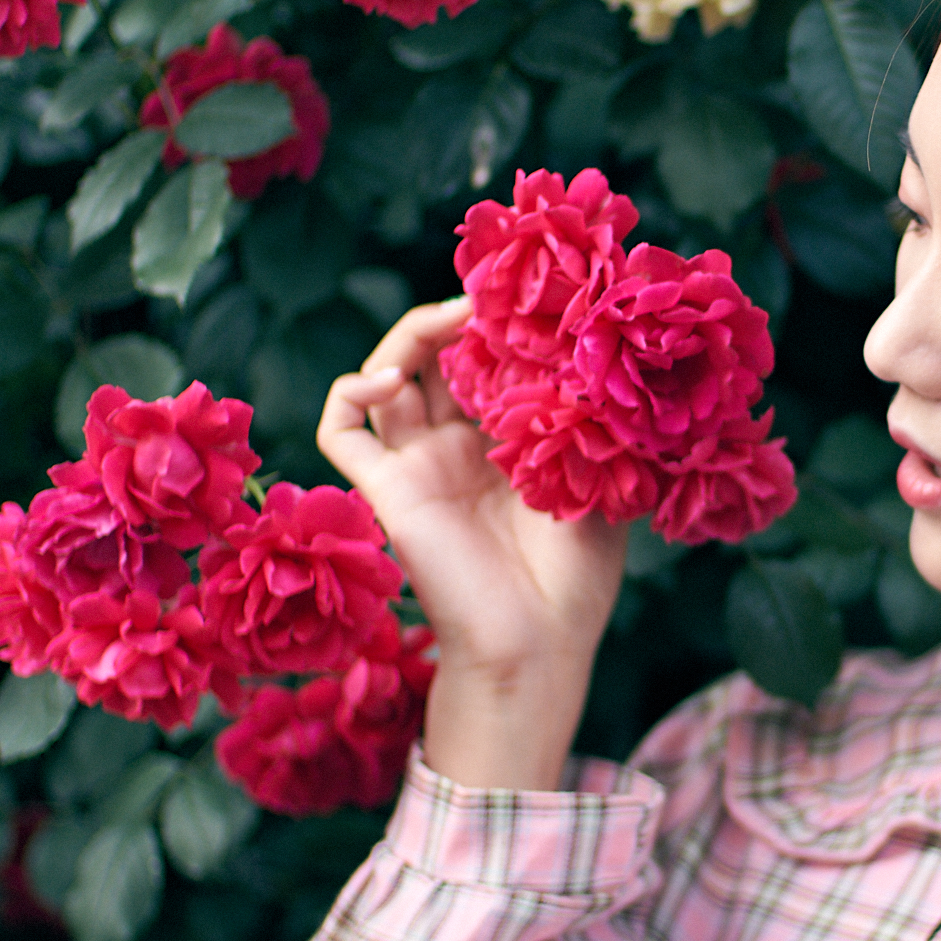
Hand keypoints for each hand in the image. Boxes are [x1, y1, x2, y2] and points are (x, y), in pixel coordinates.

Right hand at [318, 300, 624, 787]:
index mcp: (505, 443)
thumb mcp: (600, 476)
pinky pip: (339, 428)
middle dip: (453, 320)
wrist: (538, 644)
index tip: (526, 296)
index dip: (496, 326)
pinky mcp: (384, 489)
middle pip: (432, 358)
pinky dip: (352, 390)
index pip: (485, 362)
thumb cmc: (577, 576)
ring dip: (408, 336)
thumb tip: (590, 342)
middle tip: (486, 299)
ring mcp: (416, 465)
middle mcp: (455, 447)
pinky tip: (390, 379)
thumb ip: (588, 415)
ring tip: (449, 321)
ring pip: (385, 376)